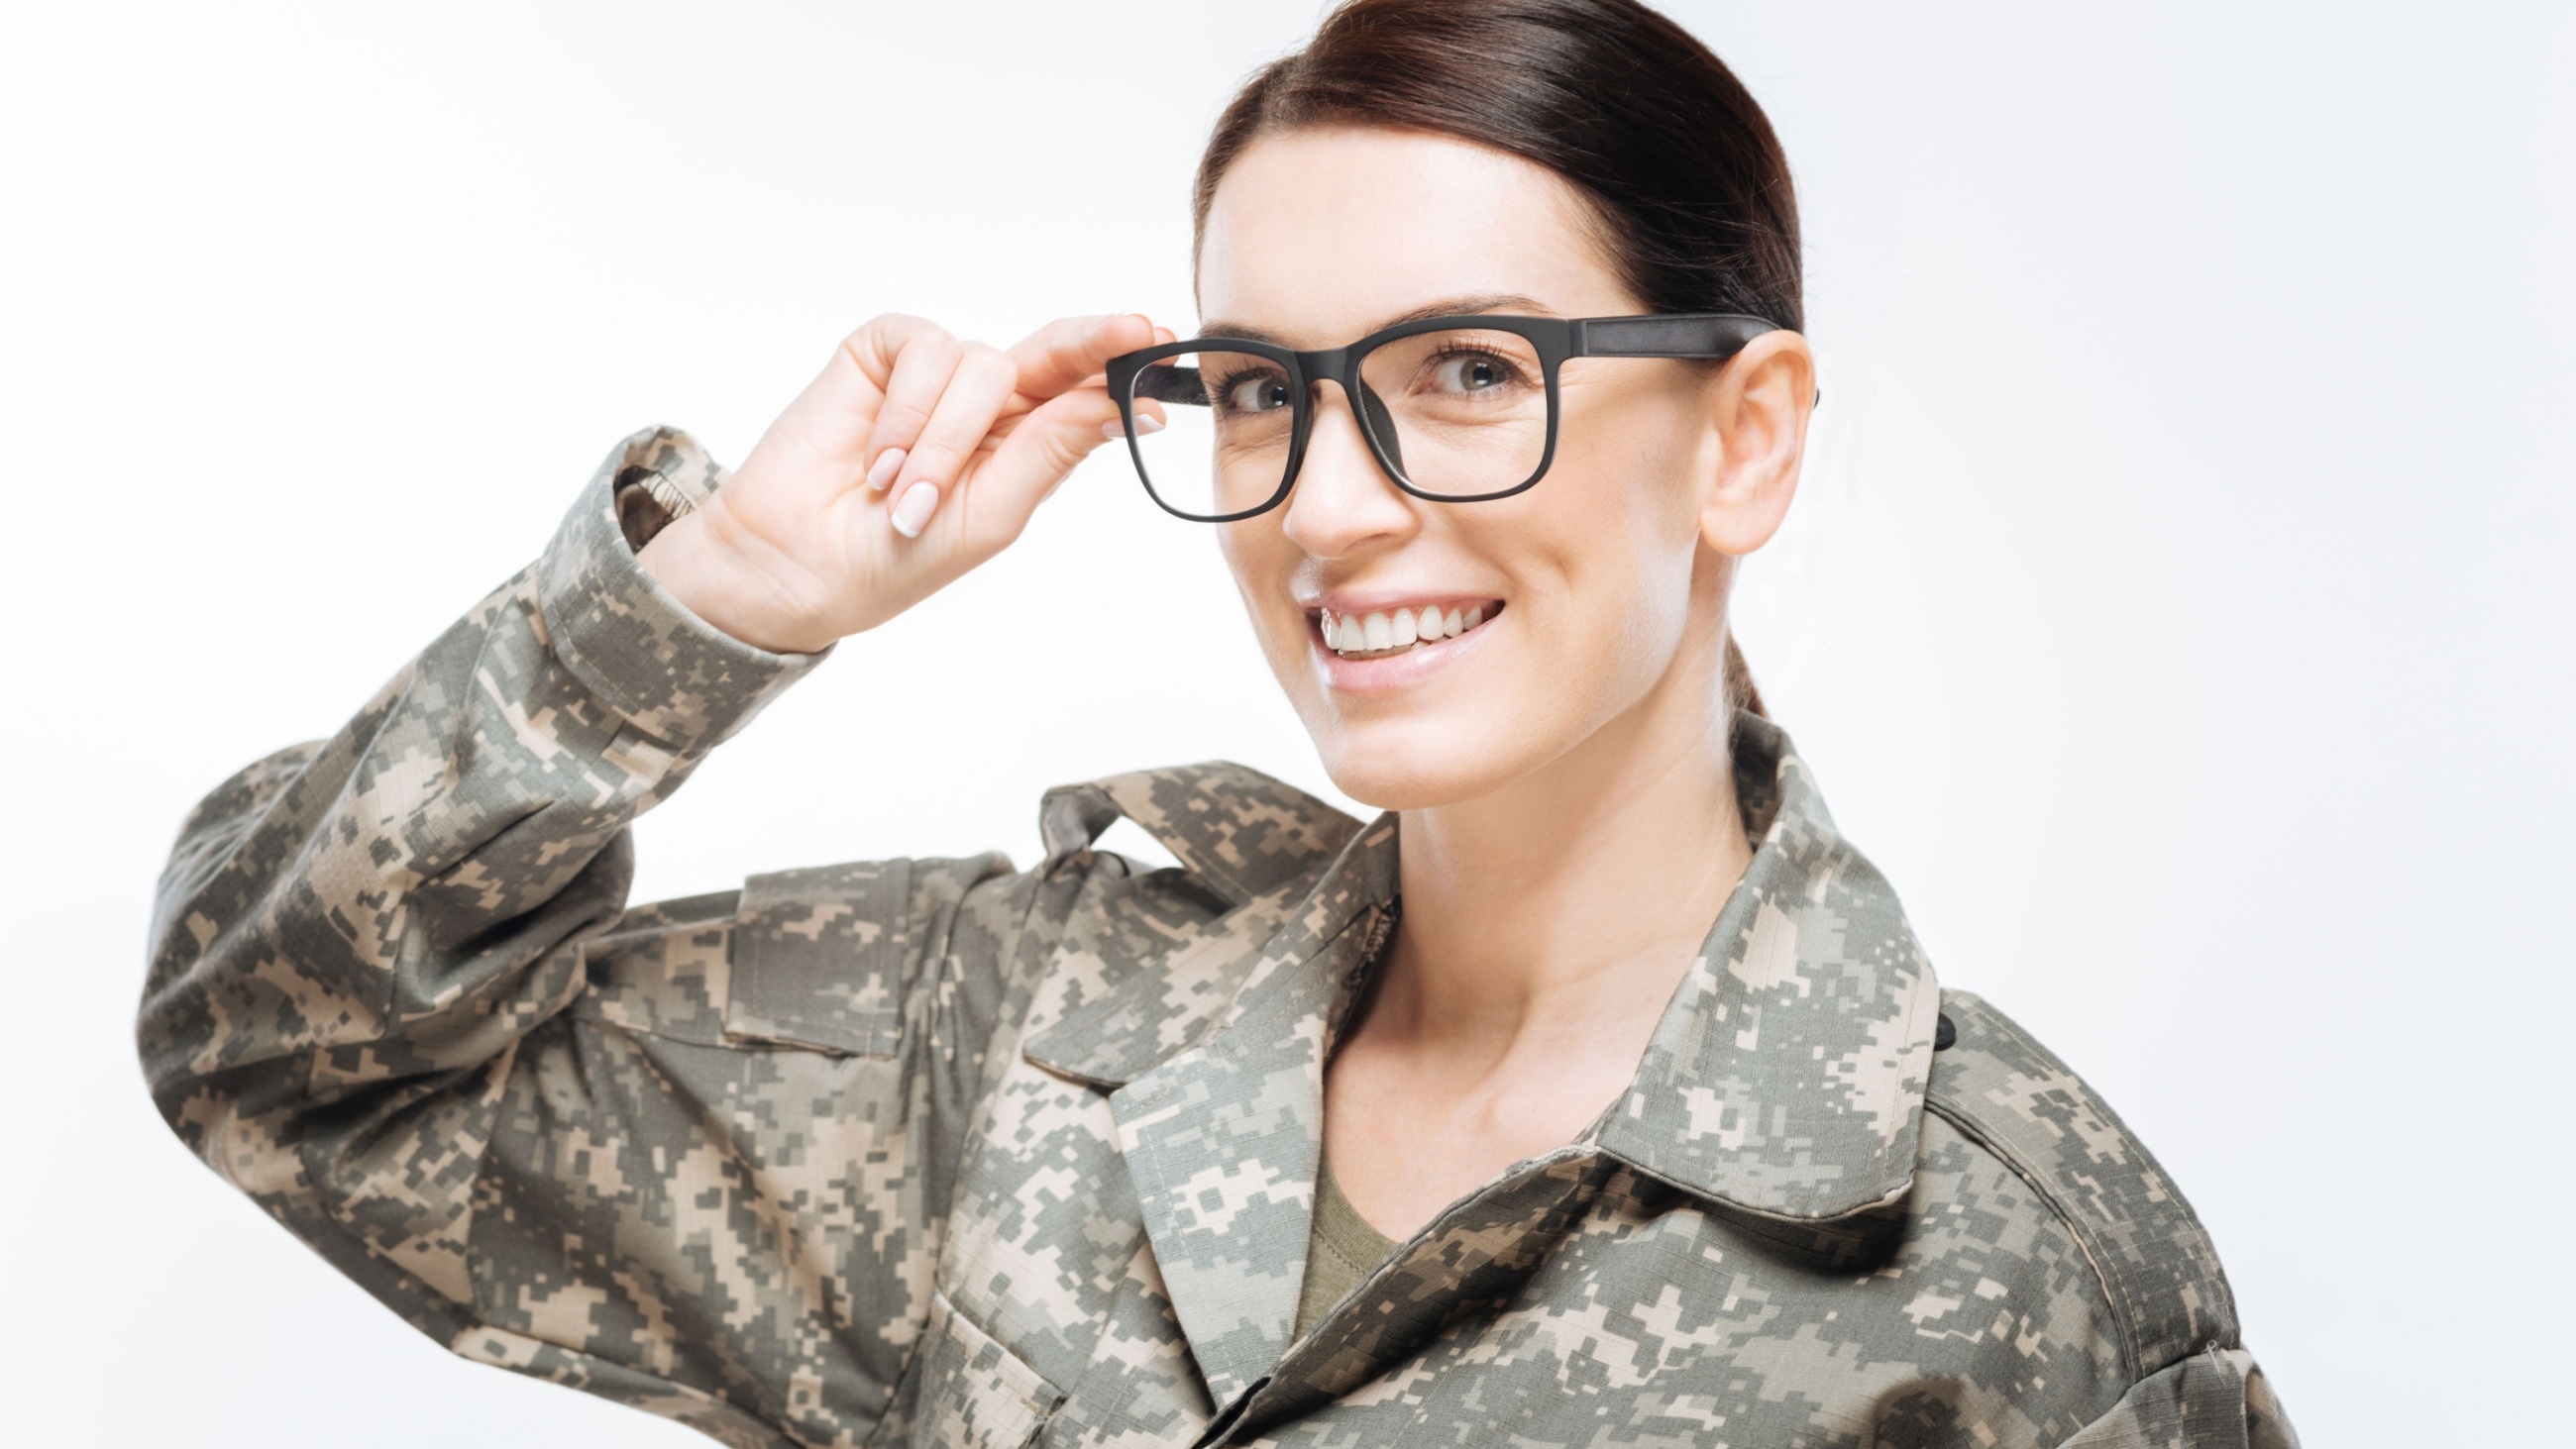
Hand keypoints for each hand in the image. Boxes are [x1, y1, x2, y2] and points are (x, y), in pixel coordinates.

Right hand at [638, 312, 1169, 652]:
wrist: (795, 563)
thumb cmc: (894, 557)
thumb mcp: (989, 515)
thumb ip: (1048, 454)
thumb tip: (1119, 408)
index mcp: (1024, 444)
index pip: (1083, 394)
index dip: (1122, 369)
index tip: (1164, 350)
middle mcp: (988, 403)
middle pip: (1055, 352)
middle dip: (1095, 341)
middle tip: (1136, 329)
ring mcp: (936, 375)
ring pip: (983, 366)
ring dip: (945, 440)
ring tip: (904, 496)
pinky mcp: (883, 352)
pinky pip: (925, 351)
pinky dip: (908, 411)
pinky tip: (879, 461)